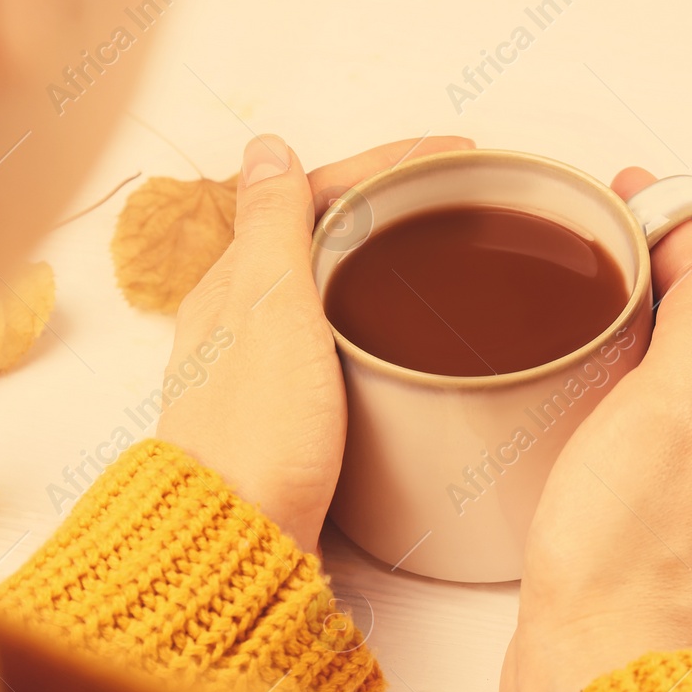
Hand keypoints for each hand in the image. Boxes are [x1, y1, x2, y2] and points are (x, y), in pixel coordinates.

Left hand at [158, 134, 472, 549]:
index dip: (382, 165)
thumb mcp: (271, 314)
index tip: (450, 154)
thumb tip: (266, 146)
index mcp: (234, 284)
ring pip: (326, 285)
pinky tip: (405, 331)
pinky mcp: (286, 413)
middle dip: (387, 201)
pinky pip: (333, 335)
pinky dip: (373, 310)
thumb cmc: (256, 439)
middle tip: (457, 191)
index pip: (311, 195)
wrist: (237, 545)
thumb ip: (272, 228)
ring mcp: (261, 366)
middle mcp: (239, 319)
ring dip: (380, 253)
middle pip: (318, 234)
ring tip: (441, 247)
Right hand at [499, 168, 691, 691]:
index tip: (633, 191)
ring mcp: (661, 474)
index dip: (680, 234)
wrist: (589, 657)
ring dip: (634, 315)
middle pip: (691, 328)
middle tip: (607, 219)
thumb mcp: (666, 416)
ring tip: (589, 277)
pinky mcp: (619, 506)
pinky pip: (626, 415)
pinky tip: (574, 377)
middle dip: (659, 264)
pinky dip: (608, 372)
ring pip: (659, 371)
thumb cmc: (624, 550)